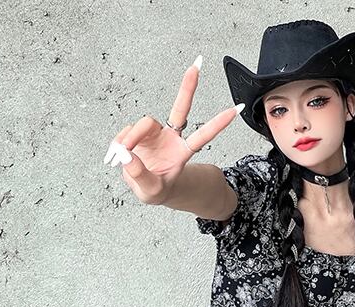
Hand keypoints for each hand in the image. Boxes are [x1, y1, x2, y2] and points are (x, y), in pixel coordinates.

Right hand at [103, 57, 242, 204]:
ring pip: (143, 123)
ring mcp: (155, 133)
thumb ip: (139, 175)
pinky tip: (119, 155)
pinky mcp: (139, 133)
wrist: (147, 186)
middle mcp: (171, 138)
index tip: (236, 109)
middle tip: (197, 65)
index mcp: (182, 152)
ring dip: (131, 137)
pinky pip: (127, 133)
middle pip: (179, 108)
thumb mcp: (150, 192)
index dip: (218, 124)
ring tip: (123, 154)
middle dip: (188, 87)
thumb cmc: (157, 190)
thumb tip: (127, 155)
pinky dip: (120, 144)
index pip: (202, 136)